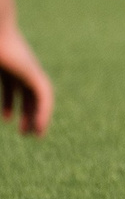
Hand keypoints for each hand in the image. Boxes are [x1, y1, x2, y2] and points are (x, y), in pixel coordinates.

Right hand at [0, 23, 52, 137]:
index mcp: (5, 64)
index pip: (11, 86)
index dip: (10, 103)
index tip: (7, 119)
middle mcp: (19, 66)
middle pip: (27, 92)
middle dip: (27, 111)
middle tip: (26, 132)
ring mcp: (28, 69)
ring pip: (39, 96)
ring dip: (38, 115)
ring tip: (36, 134)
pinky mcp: (35, 72)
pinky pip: (45, 95)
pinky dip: (43, 111)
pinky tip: (39, 126)